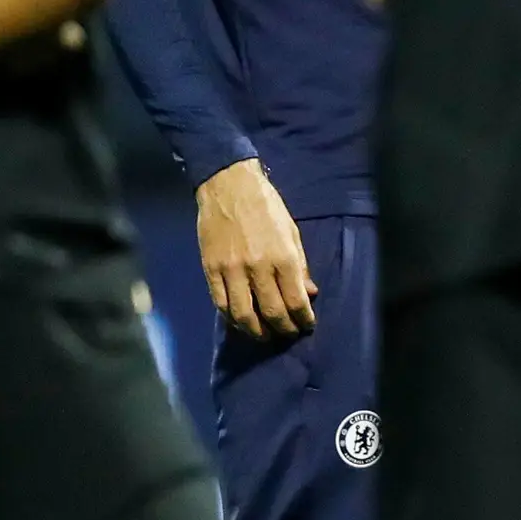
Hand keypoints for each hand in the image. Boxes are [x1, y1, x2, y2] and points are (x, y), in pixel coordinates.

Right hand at [196, 158, 314, 337]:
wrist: (228, 185)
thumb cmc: (266, 206)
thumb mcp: (291, 232)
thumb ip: (300, 265)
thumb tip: (310, 294)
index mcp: (283, 257)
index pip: (296, 301)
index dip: (303, 320)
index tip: (306, 326)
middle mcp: (258, 267)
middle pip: (272, 312)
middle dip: (283, 329)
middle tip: (288, 334)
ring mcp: (231, 270)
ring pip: (243, 314)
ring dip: (256, 331)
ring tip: (264, 335)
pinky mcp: (210, 269)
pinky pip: (220, 303)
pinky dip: (232, 318)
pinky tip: (241, 321)